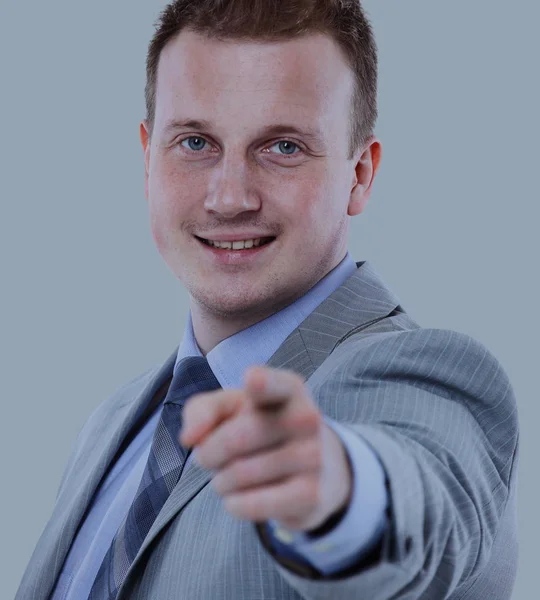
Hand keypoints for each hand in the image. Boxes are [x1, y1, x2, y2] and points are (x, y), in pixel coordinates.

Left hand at [179, 365, 352, 531]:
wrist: (312, 467)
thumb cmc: (259, 427)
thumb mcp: (231, 408)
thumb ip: (202, 410)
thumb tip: (189, 438)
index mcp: (289, 389)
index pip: (275, 384)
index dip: (261, 382)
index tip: (251, 379)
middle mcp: (307, 418)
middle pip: (236, 437)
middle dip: (208, 453)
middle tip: (207, 457)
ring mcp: (313, 457)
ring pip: (240, 473)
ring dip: (220, 481)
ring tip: (227, 478)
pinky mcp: (311, 494)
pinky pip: (254, 504)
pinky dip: (234, 504)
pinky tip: (237, 499)